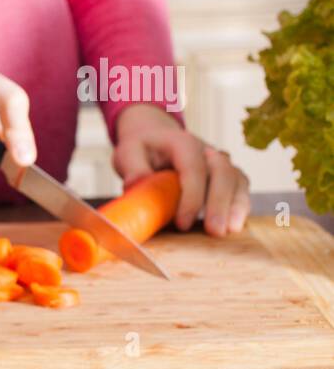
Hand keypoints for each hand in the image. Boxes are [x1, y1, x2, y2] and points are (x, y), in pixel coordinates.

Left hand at [112, 104, 249, 235]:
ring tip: (230, 230)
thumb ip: (133, 168)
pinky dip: (240, 206)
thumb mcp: (128, 153)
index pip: (193, 169)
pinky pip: (239, 188)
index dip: (191, 197)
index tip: (182, 224)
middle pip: (222, 174)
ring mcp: (219, 162)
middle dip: (219, 204)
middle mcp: (207, 150)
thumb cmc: (142, 148)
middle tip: (214, 231)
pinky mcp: (226, 175)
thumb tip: (135, 186)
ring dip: (236, 206)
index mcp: (182, 143)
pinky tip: (235, 225)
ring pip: (236, 180)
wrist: (156, 136)